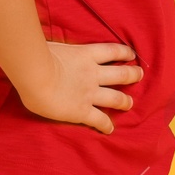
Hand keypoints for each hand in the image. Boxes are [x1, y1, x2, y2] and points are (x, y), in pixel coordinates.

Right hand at [16, 41, 141, 133]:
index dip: (124, 52)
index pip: (112, 50)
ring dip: (125, 101)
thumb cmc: (37, 56)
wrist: (36, 74)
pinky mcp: (82, 110)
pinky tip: (110, 129)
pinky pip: (99, 120)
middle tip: (139, 76)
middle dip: (132, 75)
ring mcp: (89, 93)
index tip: (131, 54)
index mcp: (85, 55)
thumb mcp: (53, 45)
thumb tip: (50, 47)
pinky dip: (106, 125)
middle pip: (121, 74)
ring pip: (116, 98)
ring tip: (130, 104)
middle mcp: (92, 74)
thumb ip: (59, 49)